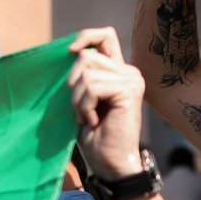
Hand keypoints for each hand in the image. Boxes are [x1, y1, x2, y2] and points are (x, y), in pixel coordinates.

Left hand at [68, 28, 145, 179]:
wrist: (111, 163)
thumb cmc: (95, 136)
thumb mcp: (83, 99)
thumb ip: (82, 75)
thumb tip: (69, 51)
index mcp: (119, 72)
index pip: (105, 36)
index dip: (86, 36)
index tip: (69, 51)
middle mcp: (129, 72)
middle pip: (87, 55)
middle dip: (73, 83)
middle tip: (80, 109)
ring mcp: (131, 80)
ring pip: (87, 73)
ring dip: (77, 100)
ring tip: (87, 118)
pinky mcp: (129, 90)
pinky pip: (93, 87)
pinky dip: (85, 106)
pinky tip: (93, 121)